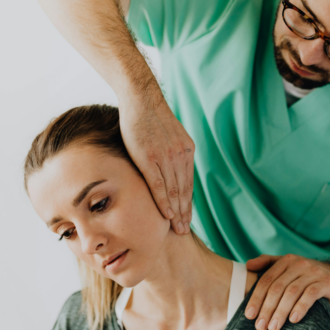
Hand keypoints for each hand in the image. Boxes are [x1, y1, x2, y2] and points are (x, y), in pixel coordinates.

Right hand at [120, 91, 194, 234]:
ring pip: (174, 191)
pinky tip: (167, 215)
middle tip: (185, 230)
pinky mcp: (150, 158)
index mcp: (187, 150)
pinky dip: (164, 202)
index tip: (188, 217)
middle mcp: (180, 156)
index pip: (189, 183)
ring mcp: (166, 158)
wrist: (141, 98)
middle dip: (186, 212)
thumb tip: (170, 167)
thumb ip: (173, 152)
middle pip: (184, 191)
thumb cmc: (150, 116)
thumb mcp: (171, 134)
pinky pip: (159, 186)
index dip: (189, 202)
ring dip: (177, 212)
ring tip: (178, 228)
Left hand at [244, 254, 329, 329]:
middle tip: (260, 326)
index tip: (249, 315)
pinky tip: (293, 320)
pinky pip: (310, 295)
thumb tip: (248, 265)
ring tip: (273, 328)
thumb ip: (268, 263)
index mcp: (286, 261)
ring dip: (280, 312)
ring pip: (292, 292)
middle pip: (277, 287)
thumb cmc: (307, 276)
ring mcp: (312, 272)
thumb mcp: (288, 267)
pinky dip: (300, 307)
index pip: (266, 280)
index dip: (256, 298)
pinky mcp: (325, 283)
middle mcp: (298, 264)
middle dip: (267, 308)